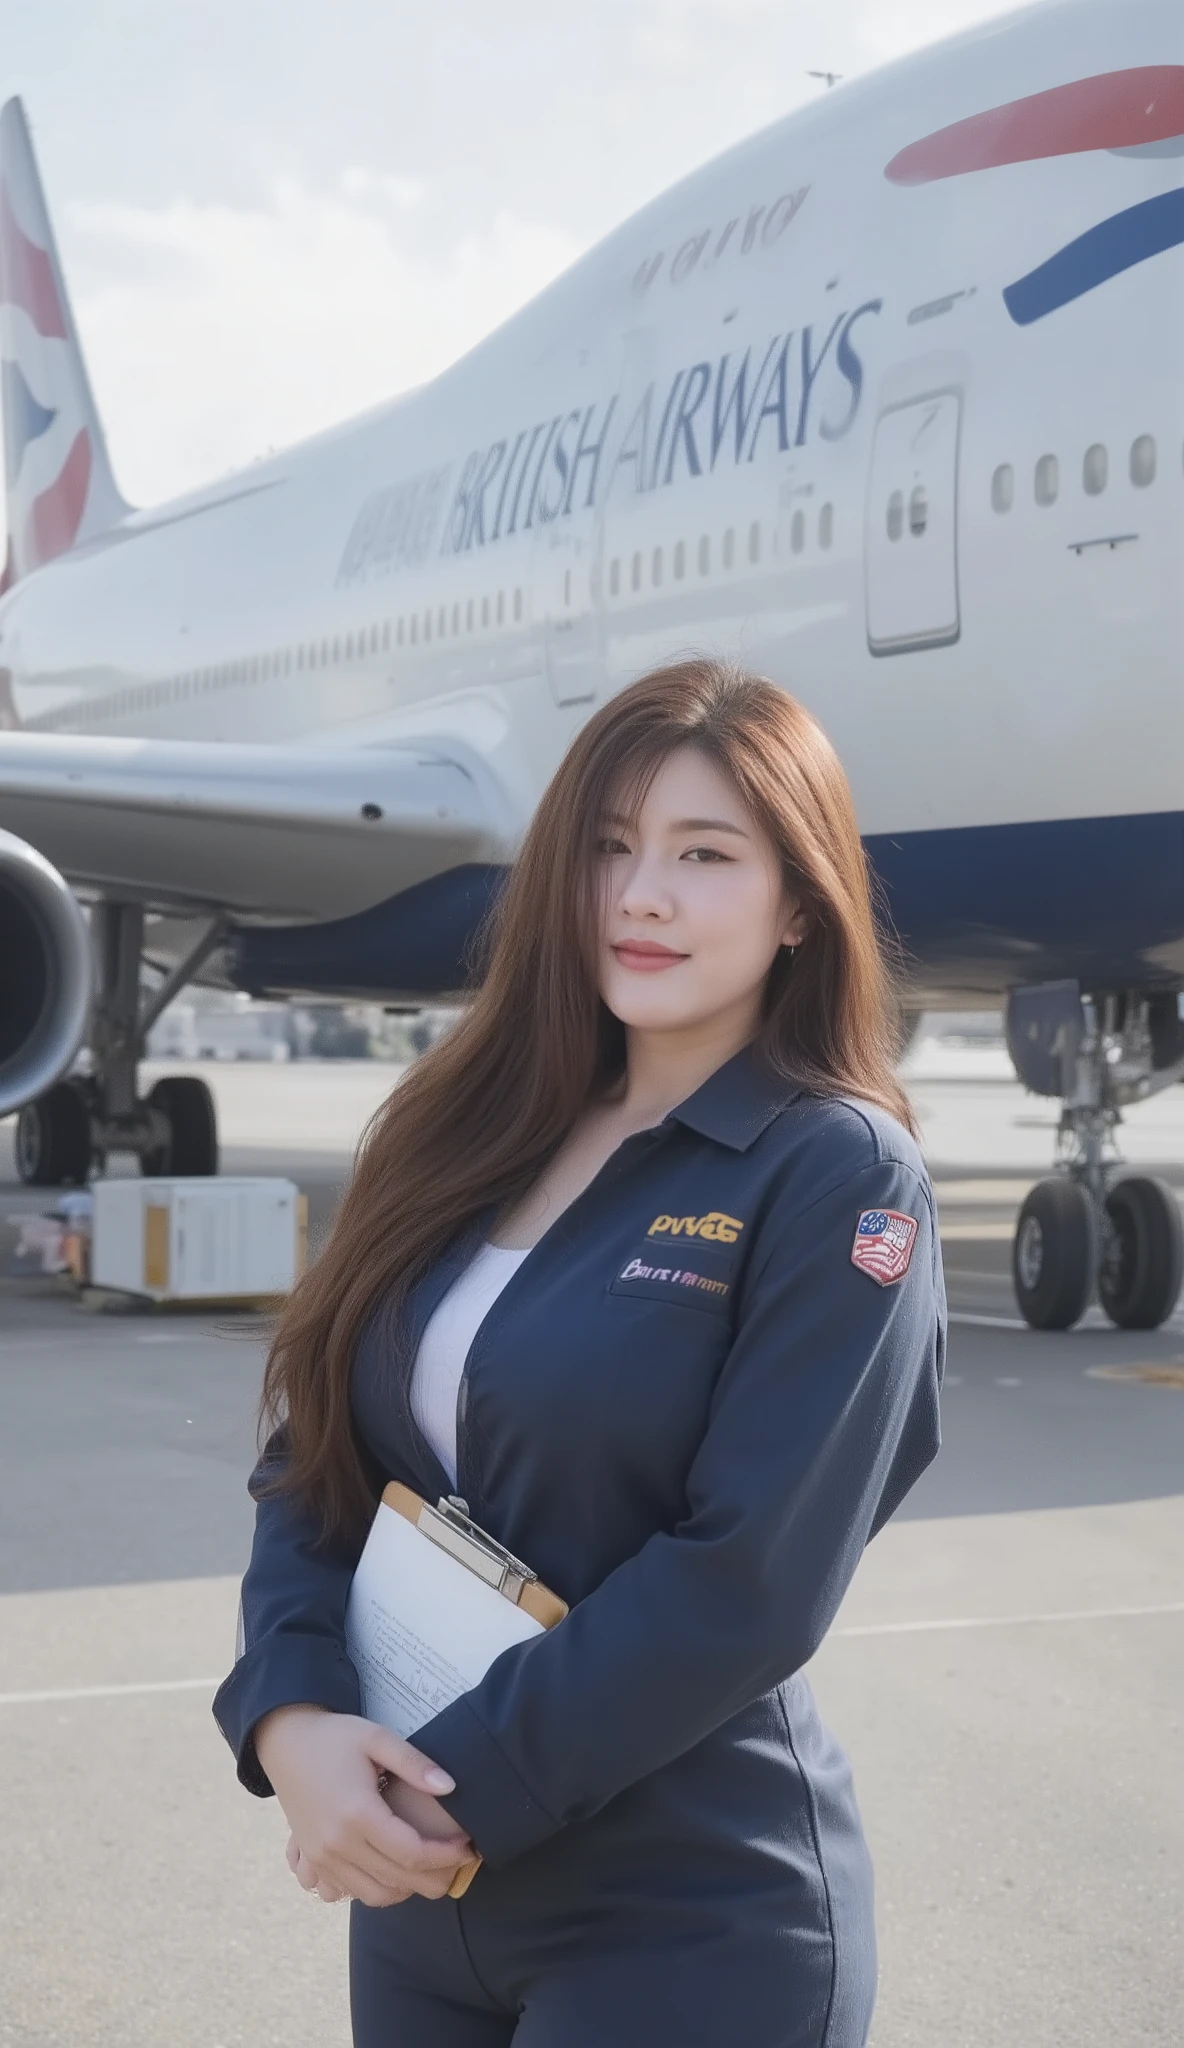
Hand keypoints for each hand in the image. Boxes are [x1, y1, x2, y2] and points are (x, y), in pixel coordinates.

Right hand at [254, 1705, 472, 1908]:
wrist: (286, 1742)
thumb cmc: (335, 1737)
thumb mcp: (377, 1737)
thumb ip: (416, 1764)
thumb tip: (451, 1788)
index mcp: (357, 1814)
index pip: (412, 1852)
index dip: (446, 1855)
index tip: (468, 1846)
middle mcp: (337, 1844)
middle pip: (398, 1880)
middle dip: (436, 1878)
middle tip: (460, 1863)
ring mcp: (322, 1858)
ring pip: (376, 1895)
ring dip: (409, 1889)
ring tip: (433, 1867)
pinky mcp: (314, 1861)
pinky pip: (353, 1892)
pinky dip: (381, 1890)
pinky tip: (399, 1870)